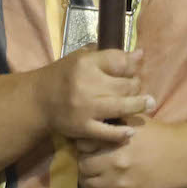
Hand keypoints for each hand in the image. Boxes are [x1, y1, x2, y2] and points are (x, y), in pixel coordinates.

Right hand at [33, 47, 152, 143]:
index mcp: (85, 64)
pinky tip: (130, 131)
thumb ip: (108, 56)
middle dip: (136, 86)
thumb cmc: (62, 76)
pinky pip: (108, 132)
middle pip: (125, 85)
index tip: (136, 68)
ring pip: (122, 107)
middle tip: (138, 88)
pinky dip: (122, 133)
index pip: (119, 61)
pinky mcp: (82, 127)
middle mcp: (86, 84)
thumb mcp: (80, 58)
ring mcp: (85, 108)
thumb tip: (139, 54)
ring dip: (139, 105)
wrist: (37, 101)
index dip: (133, 65)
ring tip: (149, 104)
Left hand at [77, 120, 175, 187]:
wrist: (180, 159)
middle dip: (85, 164)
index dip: (83, 146)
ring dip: (88, 182)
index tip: (89, 148)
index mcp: (115, 143)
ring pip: (88, 186)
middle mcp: (116, 164)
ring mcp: (121, 185)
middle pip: (83, 167)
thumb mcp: (133, 121)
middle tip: (91, 164)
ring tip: (95, 178)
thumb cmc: (155, 136)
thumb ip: (112, 120)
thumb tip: (92, 118)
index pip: (82, 146)